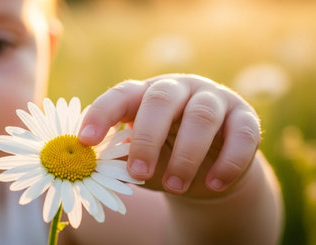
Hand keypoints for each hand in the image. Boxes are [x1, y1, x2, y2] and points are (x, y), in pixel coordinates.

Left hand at [78, 74, 260, 196]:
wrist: (208, 169)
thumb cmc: (163, 159)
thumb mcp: (139, 159)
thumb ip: (118, 159)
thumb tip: (90, 167)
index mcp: (146, 94)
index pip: (121, 95)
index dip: (102, 114)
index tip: (85, 141)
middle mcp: (180, 89)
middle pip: (161, 99)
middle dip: (147, 138)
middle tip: (137, 174)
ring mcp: (214, 100)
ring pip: (202, 117)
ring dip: (186, 156)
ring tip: (174, 187)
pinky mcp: (245, 118)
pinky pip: (242, 135)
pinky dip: (228, 163)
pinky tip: (213, 184)